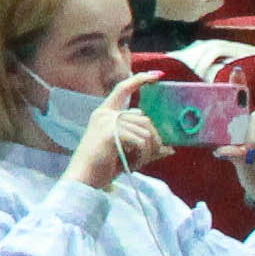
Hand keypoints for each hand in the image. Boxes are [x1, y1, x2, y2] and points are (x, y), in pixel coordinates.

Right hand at [65, 69, 164, 189]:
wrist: (84, 180)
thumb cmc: (101, 167)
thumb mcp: (126, 153)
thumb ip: (145, 147)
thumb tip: (171, 149)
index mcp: (105, 113)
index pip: (123, 89)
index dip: (140, 80)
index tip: (157, 75)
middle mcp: (105, 114)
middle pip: (145, 119)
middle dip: (153, 140)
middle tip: (146, 158)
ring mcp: (107, 121)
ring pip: (146, 131)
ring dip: (148, 151)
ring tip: (136, 163)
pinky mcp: (111, 132)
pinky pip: (141, 141)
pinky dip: (143, 155)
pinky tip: (133, 163)